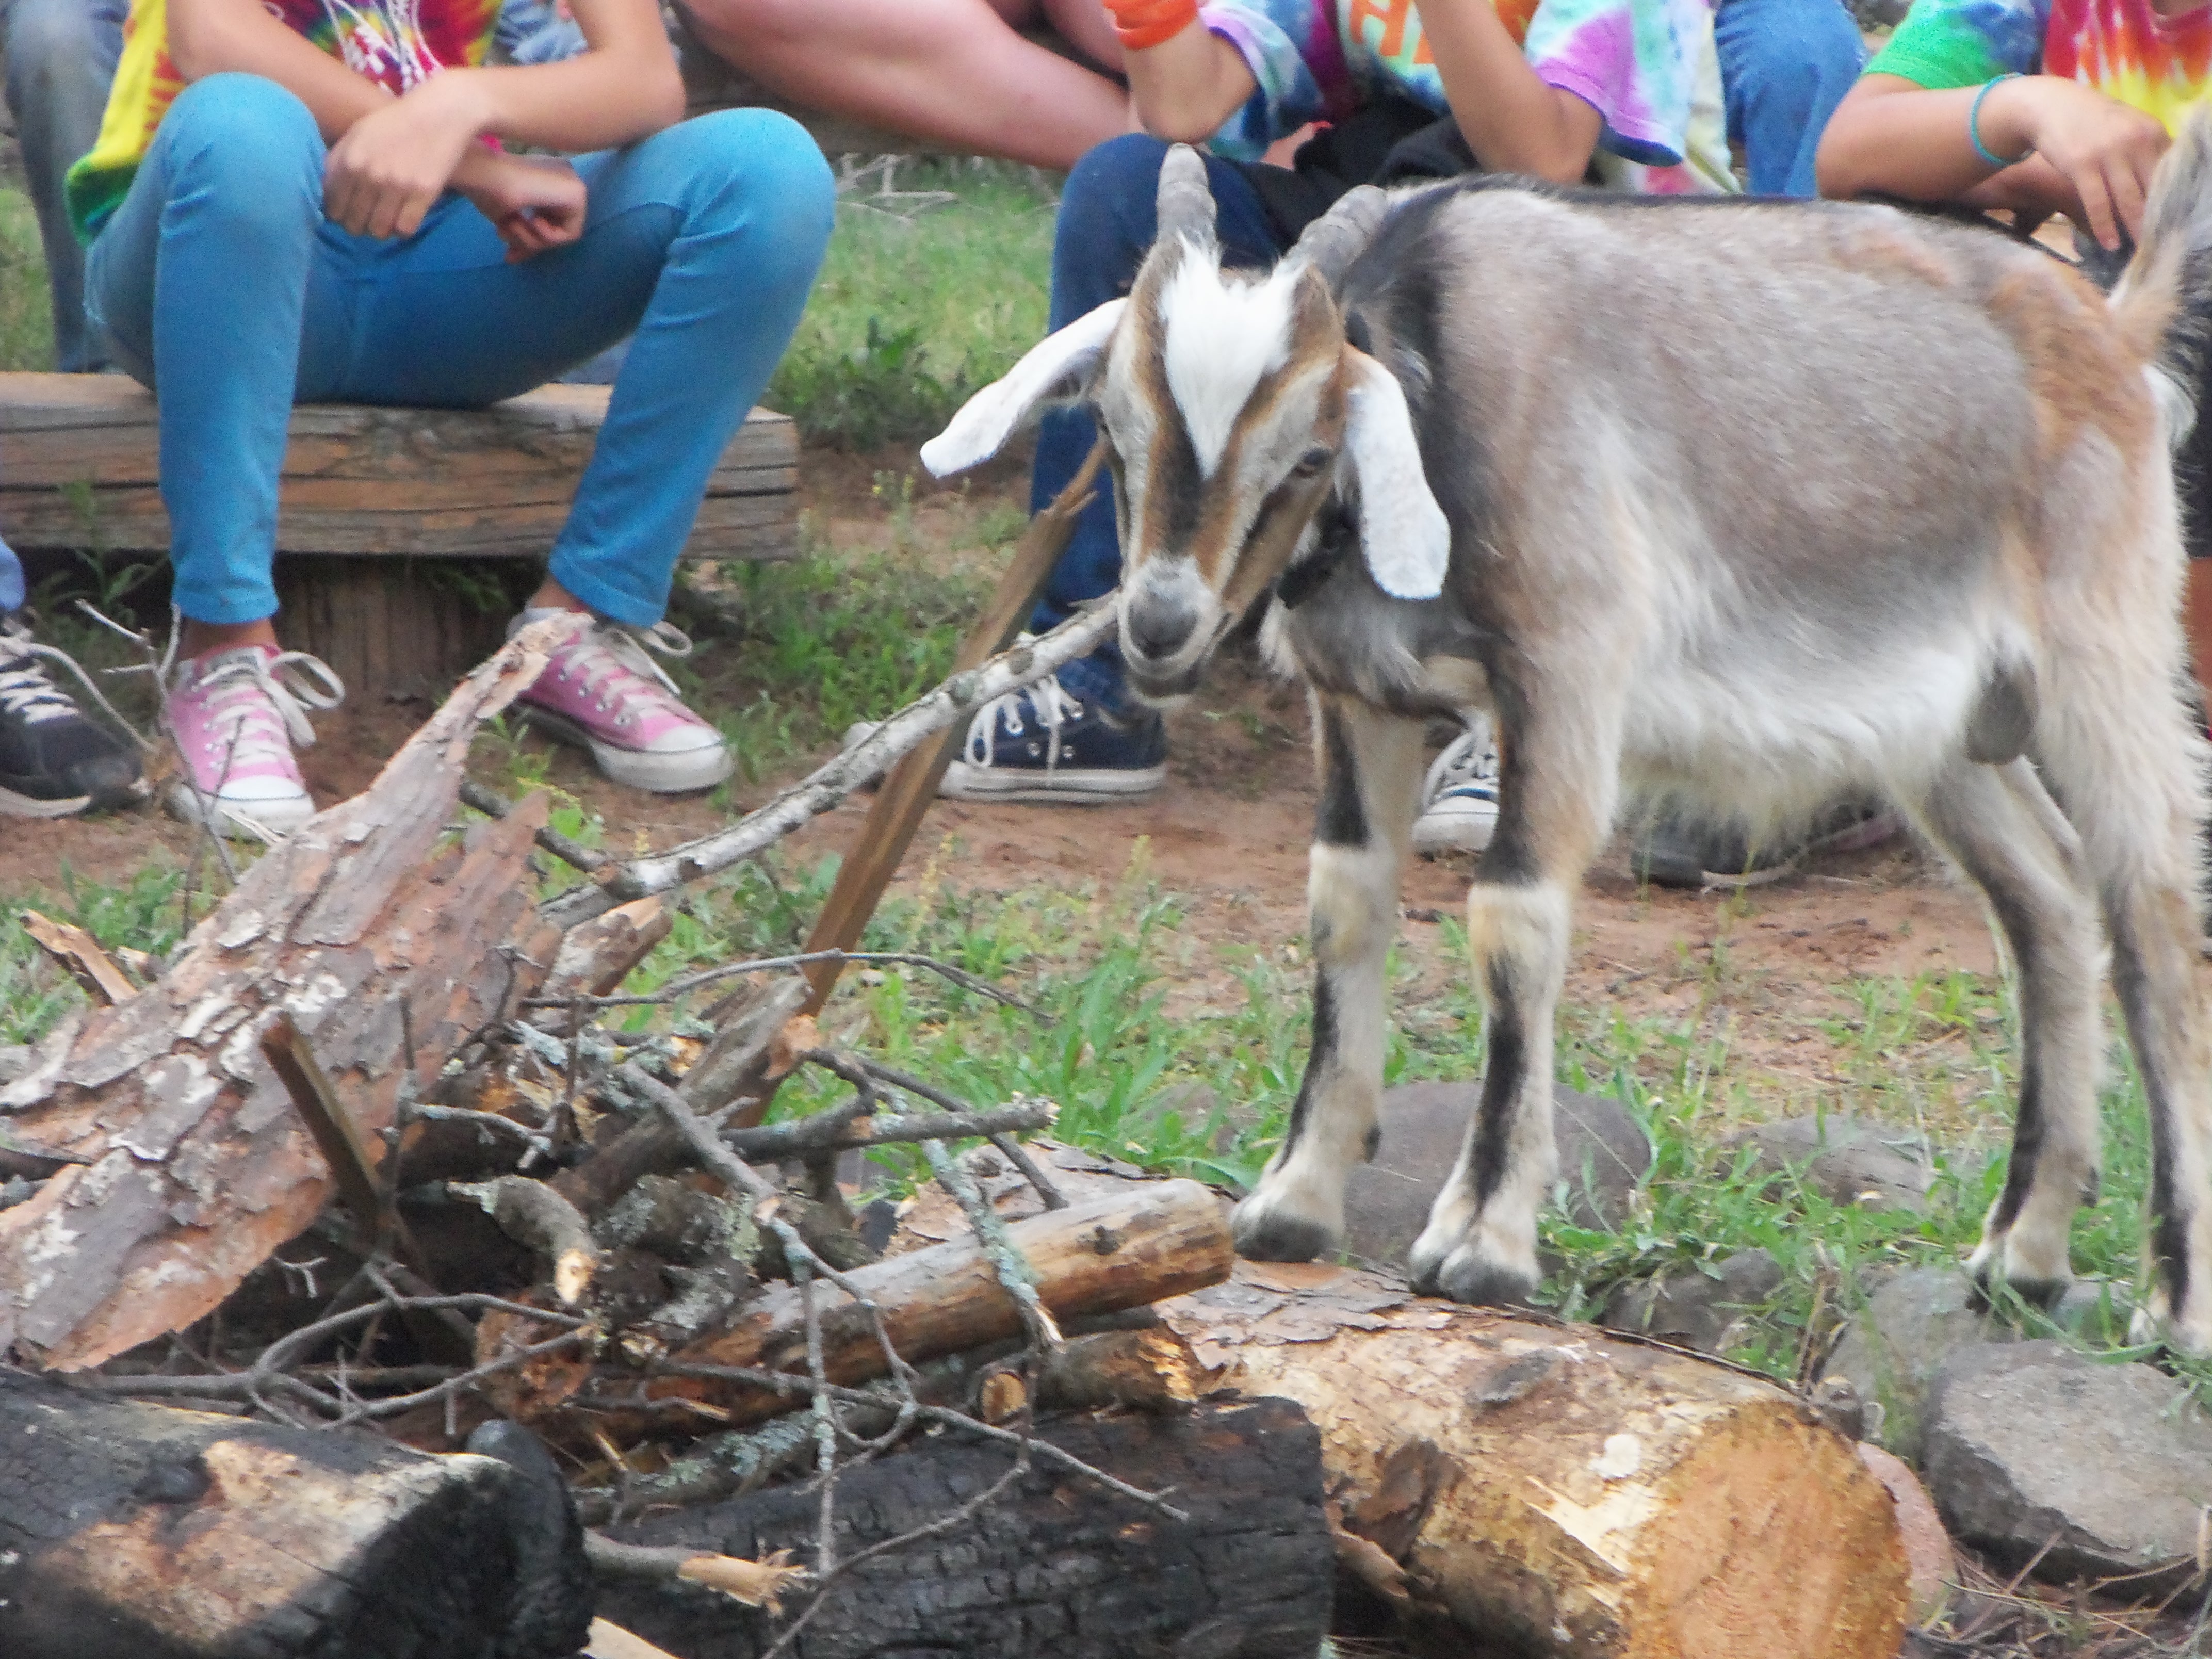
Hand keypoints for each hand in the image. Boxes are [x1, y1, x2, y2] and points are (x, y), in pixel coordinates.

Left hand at [324, 72, 488, 239]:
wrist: (438, 114)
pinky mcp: (422, 194)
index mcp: (348, 160)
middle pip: (353, 222)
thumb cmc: (394, 122)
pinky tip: (403, 219)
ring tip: (385, 222)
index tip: (346, 213)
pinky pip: (405, 229)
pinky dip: (402, 229)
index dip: (337, 214)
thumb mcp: (357, 134)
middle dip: (358, 226)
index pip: (332, 205)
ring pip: (378, 230)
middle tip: (366, 220)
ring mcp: (396, 185)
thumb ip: (339, 161)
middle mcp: (368, 175)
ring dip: (380, 231)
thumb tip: (325, 192)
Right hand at [454, 150, 587, 261]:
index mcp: (546, 178)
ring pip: (563, 234)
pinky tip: (533, 221)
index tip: (509, 254)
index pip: (547, 220)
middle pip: (556, 229)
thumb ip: (519, 233)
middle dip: (532, 246)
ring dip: (534, 241)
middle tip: (510, 253)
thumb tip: (514, 256)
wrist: (481, 172)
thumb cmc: (485, 189)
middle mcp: (563, 177)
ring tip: (513, 227)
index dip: (529, 241)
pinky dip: (549, 237)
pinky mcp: (578, 192)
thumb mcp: (506, 216)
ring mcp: (572, 182)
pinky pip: (571, 233)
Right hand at [2001, 77, 2169, 250]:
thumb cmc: (2090, 120)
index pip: (2170, 173)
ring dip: (2135, 228)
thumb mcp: (2126, 126)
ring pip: (2129, 199)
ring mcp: (2108, 153)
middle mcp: (2135, 140)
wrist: (2050, 105)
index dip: (2172, 201)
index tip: (2171, 223)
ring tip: (2139, 251)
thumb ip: (2145, 149)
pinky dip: (2104, 227)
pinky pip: (2097, 203)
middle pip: (2153, 189)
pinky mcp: (2081, 165)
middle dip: (2157, 220)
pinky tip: (2109, 244)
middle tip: (2161, 244)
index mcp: (2152, 131)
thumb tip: (2161, 182)